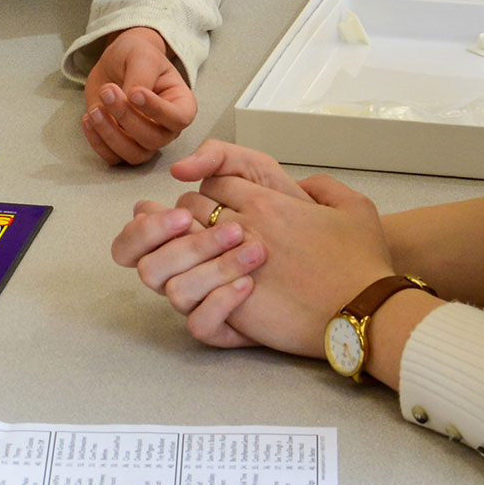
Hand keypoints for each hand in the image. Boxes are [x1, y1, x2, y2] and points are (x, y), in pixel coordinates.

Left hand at [79, 28, 195, 165]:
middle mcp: (167, 127)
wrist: (116, 62)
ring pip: (135, 155)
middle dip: (126, 117)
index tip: (134, 92)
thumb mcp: (142, 56)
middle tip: (107, 90)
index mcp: (182, 104)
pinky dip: (97, 142)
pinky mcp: (122, 144)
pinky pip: (113, 158)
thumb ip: (141, 77)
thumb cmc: (137, 56)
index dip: (157, 110)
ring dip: (110, 135)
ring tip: (94, 110)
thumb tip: (131, 100)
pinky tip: (88, 118)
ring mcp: (145, 140)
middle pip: (154, 139)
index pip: (179, 118)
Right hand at [108, 143, 319, 346]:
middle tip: (201, 228)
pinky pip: (200, 324)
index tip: (184, 216)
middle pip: (143, 264)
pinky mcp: (228, 327)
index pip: (138, 231)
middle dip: (165, 246)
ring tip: (254, 250)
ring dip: (208, 267)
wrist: (345, 261)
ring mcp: (205, 297)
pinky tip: (249, 285)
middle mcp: (189, 267)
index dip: (148, 226)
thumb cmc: (298, 215)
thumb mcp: (260, 171)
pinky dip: (219, 303)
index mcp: (186, 232)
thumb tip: (178, 170)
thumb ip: (218, 157)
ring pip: (173, 291)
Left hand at [182, 152, 395, 360]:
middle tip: (204, 232)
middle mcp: (245, 227)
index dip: (213, 191)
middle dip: (192, 216)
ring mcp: (234, 265)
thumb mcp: (356, 207)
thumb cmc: (363, 263)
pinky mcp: (233, 304)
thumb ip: (324, 187)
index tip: (221, 207)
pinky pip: (191, 289)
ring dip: (186, 250)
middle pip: (190, 206)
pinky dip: (194, 288)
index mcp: (268, 202)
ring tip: (200, 261)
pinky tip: (209, 291)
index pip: (213, 180)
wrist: (368, 311)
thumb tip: (303, 185)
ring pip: (183, 245)